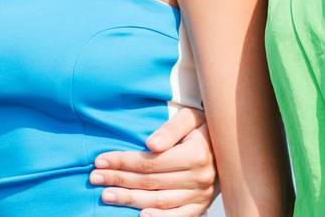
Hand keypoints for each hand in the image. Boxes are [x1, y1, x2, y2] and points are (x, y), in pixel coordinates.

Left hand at [91, 105, 217, 214]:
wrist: (230, 146)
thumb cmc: (204, 128)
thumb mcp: (191, 117)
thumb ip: (171, 129)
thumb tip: (150, 144)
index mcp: (196, 153)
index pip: (151, 162)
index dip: (123, 161)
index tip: (100, 160)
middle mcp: (200, 177)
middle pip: (150, 182)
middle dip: (119, 179)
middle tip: (95, 177)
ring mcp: (200, 195)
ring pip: (159, 201)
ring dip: (130, 199)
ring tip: (106, 195)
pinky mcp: (200, 206)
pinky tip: (138, 215)